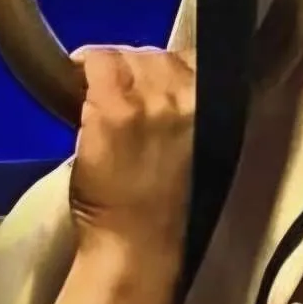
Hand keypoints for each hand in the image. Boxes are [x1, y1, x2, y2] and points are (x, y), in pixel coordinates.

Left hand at [69, 46, 194, 269]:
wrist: (139, 248)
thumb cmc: (167, 211)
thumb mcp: (202, 151)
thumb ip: (192, 111)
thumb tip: (168, 79)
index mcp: (223, 107)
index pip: (195, 58)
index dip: (169, 72)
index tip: (154, 90)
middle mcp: (193, 96)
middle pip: (158, 55)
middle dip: (138, 73)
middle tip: (125, 106)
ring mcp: (153, 100)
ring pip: (127, 57)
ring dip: (111, 77)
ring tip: (105, 109)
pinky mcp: (116, 109)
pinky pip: (98, 63)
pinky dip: (83, 72)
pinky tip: (80, 95)